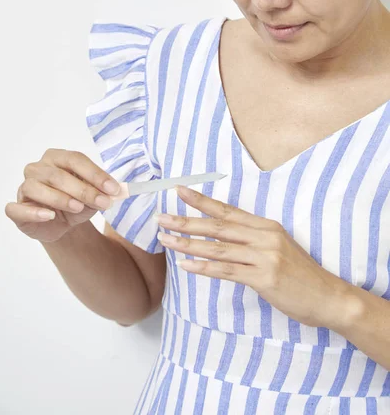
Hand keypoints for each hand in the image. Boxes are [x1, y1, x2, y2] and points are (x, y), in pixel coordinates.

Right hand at [5, 148, 122, 242]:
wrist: (61, 225)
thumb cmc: (76, 203)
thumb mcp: (93, 198)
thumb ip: (102, 192)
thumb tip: (116, 191)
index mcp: (57, 158)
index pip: (75, 159)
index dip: (95, 173)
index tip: (113, 189)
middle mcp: (38, 168)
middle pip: (58, 174)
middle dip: (84, 189)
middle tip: (103, 202)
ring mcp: (25, 187)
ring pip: (37, 187)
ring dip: (61, 198)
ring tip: (78, 208)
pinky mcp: (17, 208)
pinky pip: (17, 208)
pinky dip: (34, 212)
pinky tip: (50, 216)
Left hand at [155, 186, 349, 328]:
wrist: (328, 297)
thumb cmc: (300, 273)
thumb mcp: (278, 246)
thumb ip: (253, 239)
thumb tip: (222, 234)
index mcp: (265, 226)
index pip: (227, 210)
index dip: (201, 200)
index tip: (179, 191)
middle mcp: (263, 236)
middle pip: (217, 226)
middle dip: (186, 221)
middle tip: (161, 217)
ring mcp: (264, 257)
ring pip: (218, 247)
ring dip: (188, 244)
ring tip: (166, 240)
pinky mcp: (264, 278)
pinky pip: (227, 271)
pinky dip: (204, 268)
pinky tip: (186, 265)